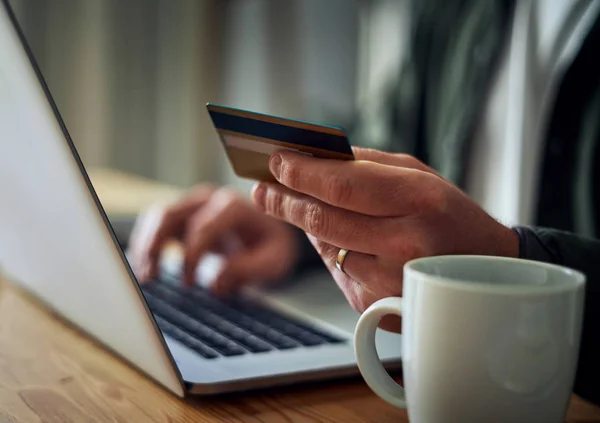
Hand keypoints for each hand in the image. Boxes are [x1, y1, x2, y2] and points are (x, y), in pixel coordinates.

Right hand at [128, 185, 298, 295]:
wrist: (270, 235)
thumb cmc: (272, 246)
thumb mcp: (273, 260)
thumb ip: (249, 269)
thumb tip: (216, 282)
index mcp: (234, 207)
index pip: (203, 226)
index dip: (192, 254)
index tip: (188, 282)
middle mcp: (209, 199)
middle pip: (172, 213)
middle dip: (157, 244)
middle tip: (152, 277)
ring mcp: (193, 205)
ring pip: (158, 216)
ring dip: (146, 245)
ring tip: (146, 276)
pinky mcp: (182, 216)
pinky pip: (155, 225)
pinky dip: (146, 245)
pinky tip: (145, 269)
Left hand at [251, 147, 518, 331]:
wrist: (485, 270)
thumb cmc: (450, 215)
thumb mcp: (420, 176)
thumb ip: (367, 165)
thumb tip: (312, 159)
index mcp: (419, 199)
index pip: (341, 185)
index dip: (301, 173)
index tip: (275, 161)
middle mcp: (405, 242)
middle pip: (323, 219)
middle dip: (284, 201)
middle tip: (263, 189)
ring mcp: (389, 280)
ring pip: (325, 246)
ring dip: (308, 226)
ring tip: (298, 206)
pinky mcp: (377, 304)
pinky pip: (337, 269)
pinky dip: (332, 249)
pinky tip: (341, 237)